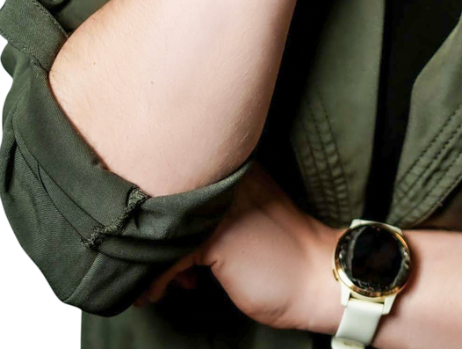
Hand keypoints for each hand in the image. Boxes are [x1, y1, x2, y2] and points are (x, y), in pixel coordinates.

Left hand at [133, 162, 337, 332]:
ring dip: (150, 262)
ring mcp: (223, 206)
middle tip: (144, 267)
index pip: (183, 179)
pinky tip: (160, 293)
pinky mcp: (218, 237)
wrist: (318, 279)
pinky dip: (158, 280)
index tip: (152, 244)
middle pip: (167, 201)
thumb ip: (215, 210)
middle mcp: (230, 179)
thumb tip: (169, 226)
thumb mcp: (248, 218)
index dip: (159, 215)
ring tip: (154, 284)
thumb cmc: (284, 254)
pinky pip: (169, 258)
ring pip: (164, 230)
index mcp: (239, 169)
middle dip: (150, 238)